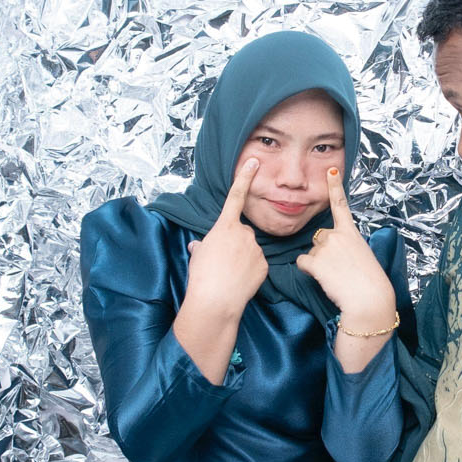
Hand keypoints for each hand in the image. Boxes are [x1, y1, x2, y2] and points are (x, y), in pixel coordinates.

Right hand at [184, 157, 268, 318]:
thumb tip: (200, 247)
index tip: (253, 162)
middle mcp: (243, 233)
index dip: (244, 177)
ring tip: (229, 274)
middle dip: (234, 245)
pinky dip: (250, 271)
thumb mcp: (197, 256)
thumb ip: (202, 246)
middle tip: (222, 263)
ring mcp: (256, 248)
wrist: (216, 300)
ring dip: (242, 258)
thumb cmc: (202, 276)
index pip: (236, 196)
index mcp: (225, 226)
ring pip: (250, 250)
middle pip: (241, 234)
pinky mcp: (264, 265)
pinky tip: (240, 281)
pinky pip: (257, 264)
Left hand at [295, 170, 396, 331]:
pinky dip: (309, 271)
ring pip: (312, 252)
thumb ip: (347, 246)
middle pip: (320, 237)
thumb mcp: (363, 256)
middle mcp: (337, 235)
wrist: (369, 298)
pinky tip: (323, 278)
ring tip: (335, 275)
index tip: (331, 169)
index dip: (335, 186)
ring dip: (318, 263)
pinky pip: (303, 262)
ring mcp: (326, 247)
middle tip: (339, 268)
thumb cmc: (369, 282)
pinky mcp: (316, 261)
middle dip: (324, 250)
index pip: (341, 205)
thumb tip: (329, 251)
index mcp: (352, 232)